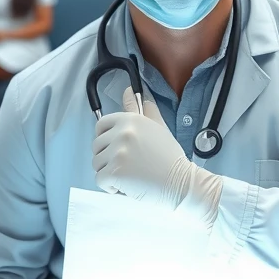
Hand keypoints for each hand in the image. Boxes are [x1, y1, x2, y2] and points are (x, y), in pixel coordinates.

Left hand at [93, 87, 187, 206]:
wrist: (181, 183)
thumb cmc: (171, 158)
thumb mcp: (159, 128)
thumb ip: (144, 110)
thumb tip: (129, 91)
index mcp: (130, 120)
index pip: (101, 125)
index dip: (106, 139)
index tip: (116, 148)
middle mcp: (122, 133)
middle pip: (96, 146)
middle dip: (108, 158)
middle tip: (129, 165)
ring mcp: (117, 153)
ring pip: (96, 164)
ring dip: (109, 173)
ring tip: (129, 176)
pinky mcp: (115, 173)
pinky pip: (100, 180)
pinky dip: (111, 187)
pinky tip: (127, 186)